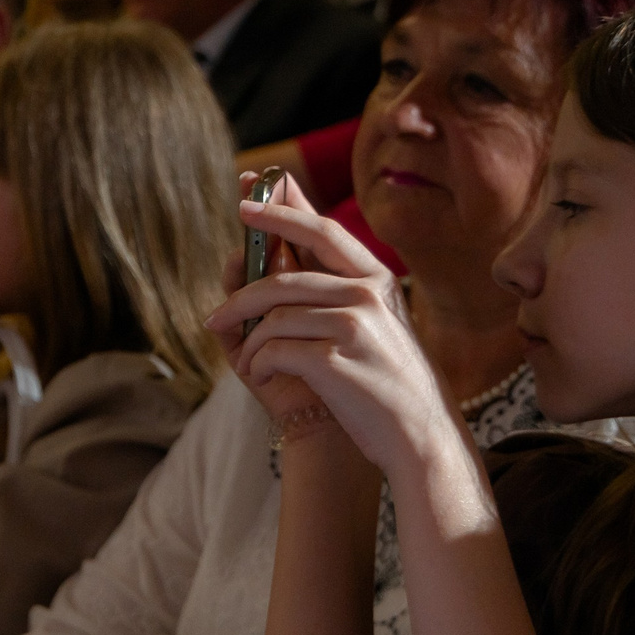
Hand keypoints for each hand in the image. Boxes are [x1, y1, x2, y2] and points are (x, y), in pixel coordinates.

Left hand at [207, 172, 450, 470]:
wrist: (419, 437)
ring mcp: (353, 325)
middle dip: (239, 297)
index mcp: (375, 279)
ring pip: (272, 318)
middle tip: (214, 317)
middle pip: (281, 278)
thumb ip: (326, 292)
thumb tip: (260, 260)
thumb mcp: (370, 326)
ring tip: (250, 364)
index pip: (322, 230)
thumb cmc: (383, 382)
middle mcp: (367, 293)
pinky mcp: (334, 361)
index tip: (246, 198)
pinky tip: (265, 377)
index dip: (281, 211)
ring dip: (251, 345)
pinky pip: (272, 351)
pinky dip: (258, 366)